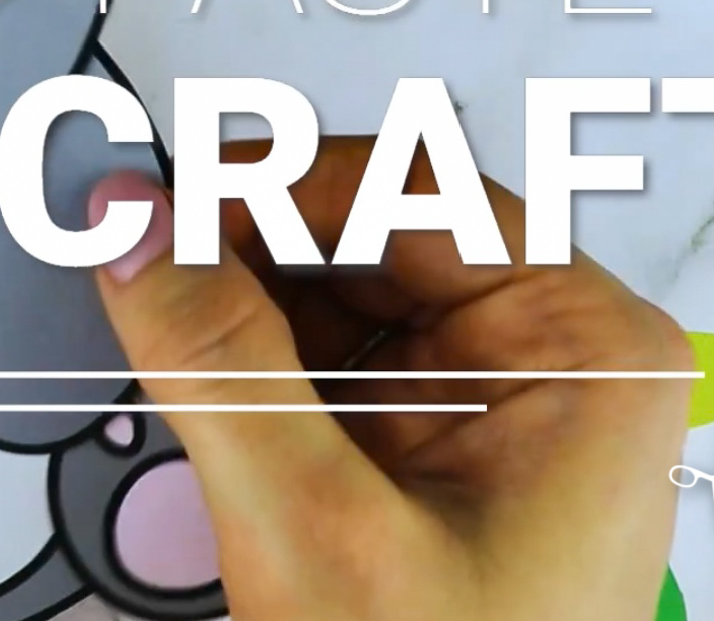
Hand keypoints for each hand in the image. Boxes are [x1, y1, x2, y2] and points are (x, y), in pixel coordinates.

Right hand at [87, 136, 692, 620]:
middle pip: (371, 231)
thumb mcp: (321, 535)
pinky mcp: (419, 452)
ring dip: (232, 297)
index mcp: (583, 350)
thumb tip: (138, 225)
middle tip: (130, 245)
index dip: (278, 179)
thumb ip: (219, 364)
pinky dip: (242, 360)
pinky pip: (320, 361)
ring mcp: (481, 406)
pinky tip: (186, 370)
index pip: (418, 191)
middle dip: (243, 239)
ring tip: (145, 304)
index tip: (159, 191)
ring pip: (333, 291)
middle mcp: (543, 359)